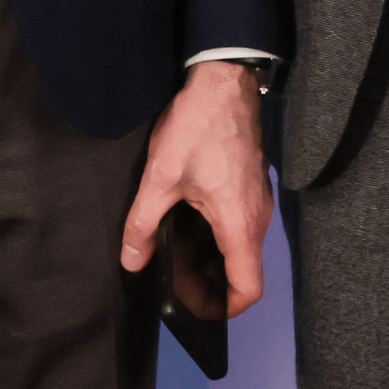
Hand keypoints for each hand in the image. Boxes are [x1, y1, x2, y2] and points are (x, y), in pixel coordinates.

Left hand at [118, 59, 272, 315]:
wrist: (224, 79)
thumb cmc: (198, 126)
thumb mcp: (161, 177)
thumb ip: (142, 224)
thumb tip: (132, 260)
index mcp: (239, 224)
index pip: (247, 288)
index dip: (223, 309)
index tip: (194, 309)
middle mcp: (256, 218)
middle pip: (240, 272)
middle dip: (206, 283)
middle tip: (169, 277)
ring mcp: (257, 200)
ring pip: (238, 248)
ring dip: (208, 258)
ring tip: (171, 249)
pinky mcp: (251, 184)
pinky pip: (237, 225)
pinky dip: (214, 235)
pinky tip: (184, 220)